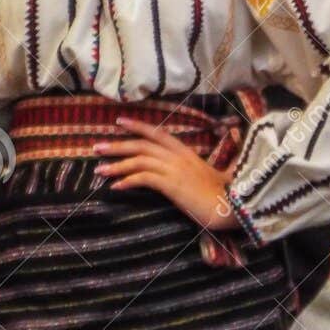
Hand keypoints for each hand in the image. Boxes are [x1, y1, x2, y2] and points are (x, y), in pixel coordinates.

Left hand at [94, 118, 237, 230]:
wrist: (232, 207)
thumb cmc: (223, 196)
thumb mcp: (205, 177)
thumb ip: (192, 170)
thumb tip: (180, 174)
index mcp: (186, 152)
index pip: (157, 133)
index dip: (138, 126)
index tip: (119, 122)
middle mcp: (178, 157)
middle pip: (142, 144)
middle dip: (117, 145)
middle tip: (97, 147)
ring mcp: (175, 169)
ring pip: (139, 160)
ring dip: (116, 165)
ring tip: (99, 170)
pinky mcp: (172, 185)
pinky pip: (144, 178)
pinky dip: (127, 180)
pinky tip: (115, 187)